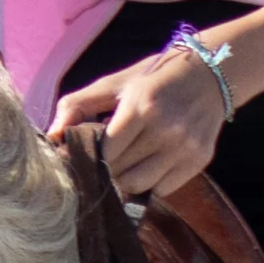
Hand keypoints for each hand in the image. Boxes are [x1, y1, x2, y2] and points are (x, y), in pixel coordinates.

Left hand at [53, 44, 227, 200]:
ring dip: (124, 182)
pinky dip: (149, 184)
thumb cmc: (154, 77)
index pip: (105, 151)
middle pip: (120, 172)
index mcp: (141, 106)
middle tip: (98, 166)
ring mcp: (185, 148)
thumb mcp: (115, 83)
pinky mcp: (199, 160)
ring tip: (121, 168)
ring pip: (140, 186)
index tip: (82, 158)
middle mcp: (166, 130)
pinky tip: (146, 167)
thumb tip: (51, 136)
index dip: (90, 158)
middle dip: (105, 172)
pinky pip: (163, 189)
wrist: (212, 73)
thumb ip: (78, 106)